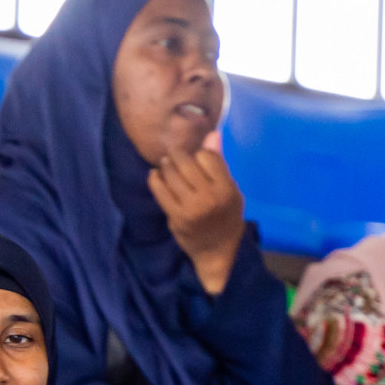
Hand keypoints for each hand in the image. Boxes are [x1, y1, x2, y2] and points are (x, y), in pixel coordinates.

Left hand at [147, 132, 244, 294]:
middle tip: (172, 152)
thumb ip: (219, 164)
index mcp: (226, 188)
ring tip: (164, 163)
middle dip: (177, 154)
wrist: (217, 250)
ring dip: (165, 165)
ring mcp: (190, 207)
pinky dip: (155, 179)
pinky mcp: (175, 216)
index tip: (194, 155)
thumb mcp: (230, 190)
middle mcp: (209, 196)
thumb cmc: (226, 217)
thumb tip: (211, 134)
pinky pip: (160, 191)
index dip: (199, 153)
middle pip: (187, 164)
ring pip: (172, 175)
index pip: (207, 157)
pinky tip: (154, 175)